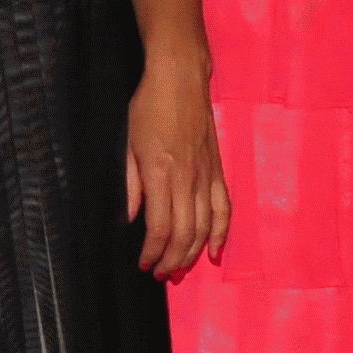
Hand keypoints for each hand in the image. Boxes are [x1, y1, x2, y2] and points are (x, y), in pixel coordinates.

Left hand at [121, 64, 229, 279]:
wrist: (180, 78)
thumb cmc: (148, 107)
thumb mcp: (127, 144)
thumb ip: (130, 184)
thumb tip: (130, 218)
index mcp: (161, 172)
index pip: (160, 227)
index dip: (153, 252)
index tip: (143, 264)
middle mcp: (187, 178)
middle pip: (185, 233)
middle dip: (172, 260)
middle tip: (160, 274)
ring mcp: (206, 174)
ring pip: (205, 226)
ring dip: (193, 253)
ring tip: (179, 268)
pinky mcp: (218, 169)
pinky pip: (224, 208)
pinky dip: (222, 233)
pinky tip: (215, 251)